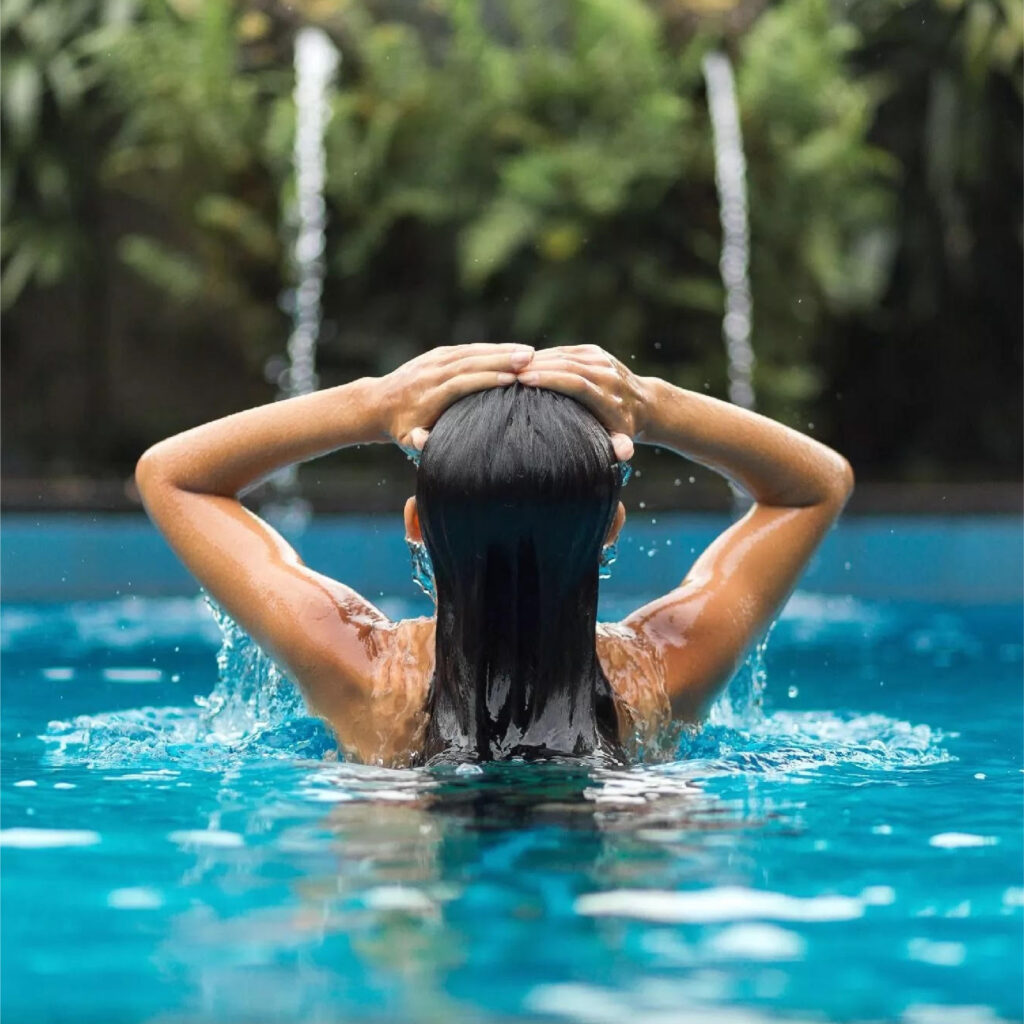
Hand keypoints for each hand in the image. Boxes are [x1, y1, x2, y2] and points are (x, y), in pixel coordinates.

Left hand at [377, 343, 533, 450]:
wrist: (378, 402)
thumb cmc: (400, 427)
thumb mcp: (406, 439)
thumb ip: (418, 441)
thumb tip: (425, 442)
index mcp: (427, 397)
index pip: (459, 384)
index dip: (485, 380)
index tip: (511, 379)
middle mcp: (431, 374)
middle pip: (469, 363)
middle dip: (500, 359)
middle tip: (529, 358)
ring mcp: (434, 361)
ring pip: (471, 352)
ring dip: (500, 350)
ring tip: (528, 352)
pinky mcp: (438, 354)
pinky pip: (467, 349)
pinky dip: (490, 348)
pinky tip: (511, 349)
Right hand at [516, 345, 646, 459]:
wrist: (644, 402)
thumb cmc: (624, 427)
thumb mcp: (623, 440)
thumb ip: (620, 446)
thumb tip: (623, 452)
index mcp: (611, 398)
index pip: (578, 384)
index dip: (551, 379)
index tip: (525, 379)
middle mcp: (608, 376)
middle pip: (569, 366)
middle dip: (538, 367)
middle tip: (509, 371)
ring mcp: (603, 360)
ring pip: (566, 355)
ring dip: (539, 359)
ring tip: (513, 366)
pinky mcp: (596, 352)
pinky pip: (567, 351)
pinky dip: (546, 355)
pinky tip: (528, 362)